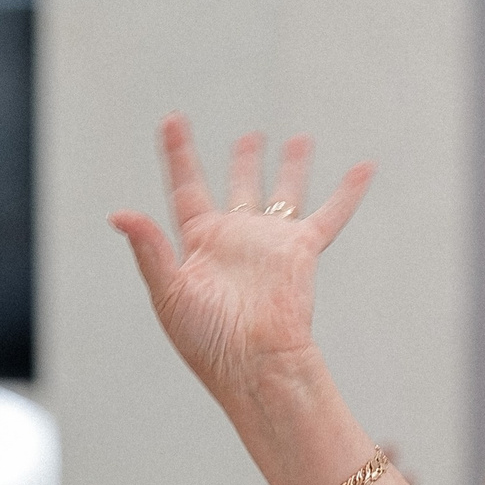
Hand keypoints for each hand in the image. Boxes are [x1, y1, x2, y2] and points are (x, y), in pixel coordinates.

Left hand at [110, 116, 371, 402]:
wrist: (254, 365)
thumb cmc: (207, 340)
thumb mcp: (169, 293)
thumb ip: (149, 250)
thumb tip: (119, 214)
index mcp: (199, 244)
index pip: (186, 187)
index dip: (180, 152)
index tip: (173, 119)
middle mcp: (235, 239)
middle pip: (240, 188)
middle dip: (244, 162)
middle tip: (250, 138)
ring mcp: (270, 243)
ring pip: (284, 194)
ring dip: (291, 168)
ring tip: (298, 140)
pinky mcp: (301, 252)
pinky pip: (330, 215)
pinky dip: (348, 192)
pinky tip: (365, 167)